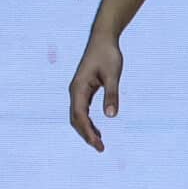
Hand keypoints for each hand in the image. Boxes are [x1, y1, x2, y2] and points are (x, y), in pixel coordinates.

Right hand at [67, 33, 122, 150]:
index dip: (88, 132)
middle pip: (76, 119)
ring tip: (99, 142)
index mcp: (79, 88)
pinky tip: (97, 129)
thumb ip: (111, 95)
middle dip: (86, 134)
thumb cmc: (107, 55)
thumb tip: (110, 116)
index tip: (99, 144)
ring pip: (78, 116)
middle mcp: (75, 91)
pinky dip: (88, 122)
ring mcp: (78, 91)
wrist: (102, 40)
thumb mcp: (112, 75)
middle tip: (100, 148)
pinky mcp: (84, 90)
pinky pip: (82, 110)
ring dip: (86, 129)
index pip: (80, 116)